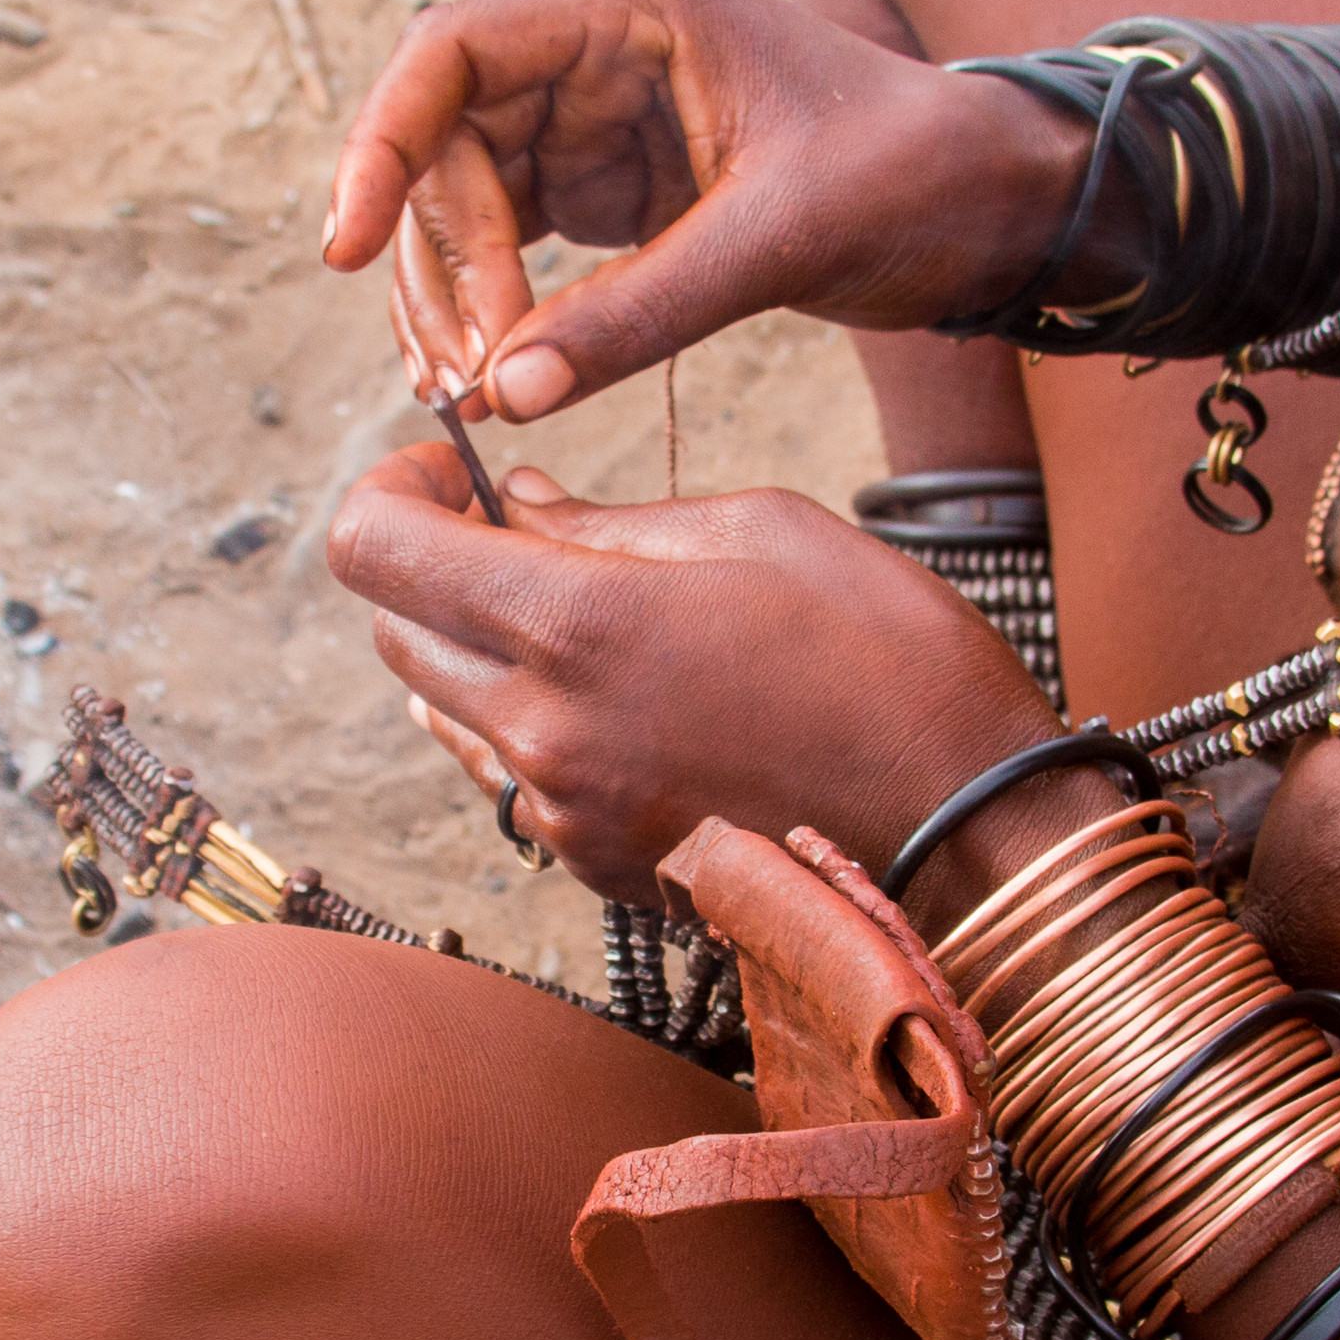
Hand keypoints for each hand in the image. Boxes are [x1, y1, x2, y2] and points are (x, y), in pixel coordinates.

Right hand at [320, 0, 1102, 422]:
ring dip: (451, 294)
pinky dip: (495, 310)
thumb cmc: (914, 178)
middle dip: (432, 257)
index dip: (383, 142)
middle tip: (460, 373)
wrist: (995, 206)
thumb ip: (644, 312)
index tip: (347, 246)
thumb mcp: (783, 239)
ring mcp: (599, 123)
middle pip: (443, 141)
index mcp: (634, 11)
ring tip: (467, 391)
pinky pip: (514, 246)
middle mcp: (598, 55)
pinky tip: (494, 377)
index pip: (454, 52)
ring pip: (466, 202)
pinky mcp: (616, 193)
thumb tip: (504, 392)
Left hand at [326, 445, 1066, 901]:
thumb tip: (514, 503)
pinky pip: (514, 780)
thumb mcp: (759, 530)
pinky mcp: (595, 867)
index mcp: (575, 626)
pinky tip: (627, 702)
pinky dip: (536, 726)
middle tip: (517, 532)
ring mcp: (564, 812)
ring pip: (446, 710)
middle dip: (432, 567)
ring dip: (480, 653)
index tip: (447, 472)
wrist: (966, 831)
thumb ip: (608, 520)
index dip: (391, 490)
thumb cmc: (888, 658)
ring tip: (585, 621)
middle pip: (393, 631)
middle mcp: (544, 731)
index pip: (374, 548)